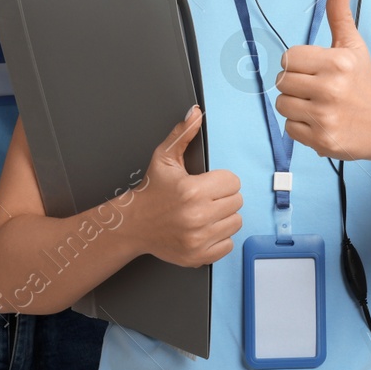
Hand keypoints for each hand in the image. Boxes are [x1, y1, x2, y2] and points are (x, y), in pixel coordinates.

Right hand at [128, 107, 241, 267]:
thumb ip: (183, 134)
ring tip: (205, 214)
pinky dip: (219, 238)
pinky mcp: (198, 256)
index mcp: (192, 190)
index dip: (222, 181)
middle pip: (237, 202)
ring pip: (235, 223)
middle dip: (223, 198)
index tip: (208, 184)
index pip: (233, 182)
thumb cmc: (151, 191)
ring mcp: (198, 239)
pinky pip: (228, 245)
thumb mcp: (164, 158)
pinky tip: (204, 230)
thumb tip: (195, 113)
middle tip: (205, 199)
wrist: (132, 225)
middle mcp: (197, 216)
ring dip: (224, 218)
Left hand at [276, 0, 370, 160]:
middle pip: (282, 82)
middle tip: (317, 89)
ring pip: (282, 105)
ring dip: (296, 106)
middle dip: (296, 85)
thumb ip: (340, 12)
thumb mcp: (353, 45)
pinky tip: (321, 122)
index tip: (315, 69)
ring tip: (318, 105)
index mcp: (337, 62)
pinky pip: (289, 128)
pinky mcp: (322, 141)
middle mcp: (331, 89)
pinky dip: (301, 127)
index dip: (298, 63)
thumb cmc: (364, 81)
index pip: (288, 58)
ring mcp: (326, 117)